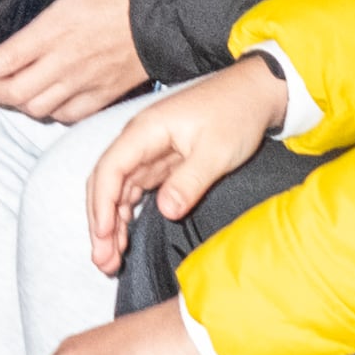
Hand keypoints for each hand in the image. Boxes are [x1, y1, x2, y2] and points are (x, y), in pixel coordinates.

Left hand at [0, 0, 145, 119]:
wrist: (168, 13)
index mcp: (54, 29)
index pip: (5, 59)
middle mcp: (65, 61)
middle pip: (14, 92)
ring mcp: (85, 82)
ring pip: (38, 108)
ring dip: (16, 102)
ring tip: (8, 91)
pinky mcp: (103, 95)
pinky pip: (67, 116)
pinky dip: (49, 113)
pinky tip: (44, 101)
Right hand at [80, 52, 295, 272]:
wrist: (254, 93)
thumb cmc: (235, 115)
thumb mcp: (216, 152)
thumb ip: (189, 182)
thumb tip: (164, 211)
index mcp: (145, 131)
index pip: (110, 170)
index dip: (103, 206)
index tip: (104, 238)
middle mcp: (139, 140)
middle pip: (106, 182)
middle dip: (100, 222)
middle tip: (103, 260)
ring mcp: (149, 151)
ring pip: (118, 189)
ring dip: (111, 222)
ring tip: (110, 257)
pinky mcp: (162, 162)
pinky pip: (135, 190)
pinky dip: (126, 213)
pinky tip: (125, 236)